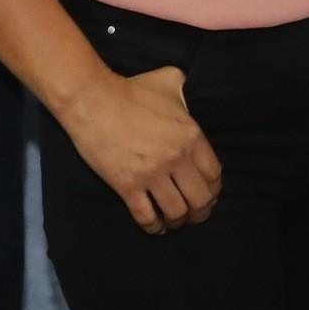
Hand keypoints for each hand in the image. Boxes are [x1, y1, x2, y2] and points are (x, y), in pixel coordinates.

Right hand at [61, 67, 219, 234]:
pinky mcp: (127, 186)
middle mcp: (176, 158)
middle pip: (199, 198)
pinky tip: (155, 228)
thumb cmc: (132, 90)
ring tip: (175, 222)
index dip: (214, 189)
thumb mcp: (170, 81)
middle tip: (196, 215)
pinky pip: (146, 216)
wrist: (93, 101)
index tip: (209, 195)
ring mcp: (151, 174)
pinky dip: (153, 227)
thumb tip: (190, 88)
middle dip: (201, 212)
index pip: (214, 174)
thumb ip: (186, 88)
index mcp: (191, 136)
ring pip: (175, 211)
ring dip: (178, 222)